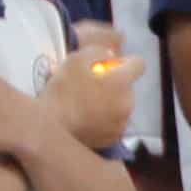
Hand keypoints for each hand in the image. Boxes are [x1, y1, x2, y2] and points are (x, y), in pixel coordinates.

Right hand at [55, 23, 141, 151]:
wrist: (51, 129)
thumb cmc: (63, 91)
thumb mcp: (76, 60)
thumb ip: (98, 52)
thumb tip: (110, 55)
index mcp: (122, 81)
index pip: (139, 64)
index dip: (126, 61)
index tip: (110, 65)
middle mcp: (128, 102)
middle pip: (128, 87)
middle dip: (115, 84)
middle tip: (92, 86)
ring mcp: (122, 123)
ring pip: (122, 106)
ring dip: (111, 102)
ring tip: (88, 105)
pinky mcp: (114, 138)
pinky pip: (115, 123)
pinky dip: (106, 120)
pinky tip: (89, 119)